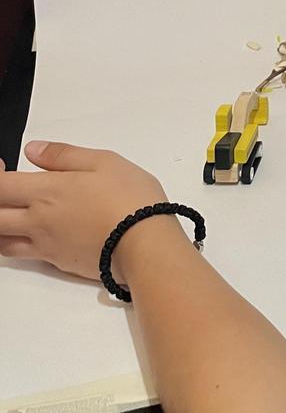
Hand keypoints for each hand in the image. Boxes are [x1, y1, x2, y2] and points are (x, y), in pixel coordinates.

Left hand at [0, 142, 167, 280]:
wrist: (145, 245)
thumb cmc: (129, 198)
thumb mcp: (103, 161)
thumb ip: (63, 155)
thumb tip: (32, 150)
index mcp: (46, 191)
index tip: (3, 165)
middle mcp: (37, 220)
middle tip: (9, 190)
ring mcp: (45, 245)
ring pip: (1, 241)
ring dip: (1, 226)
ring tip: (13, 214)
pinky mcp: (58, 262)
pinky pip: (26, 255)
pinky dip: (22, 243)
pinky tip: (39, 232)